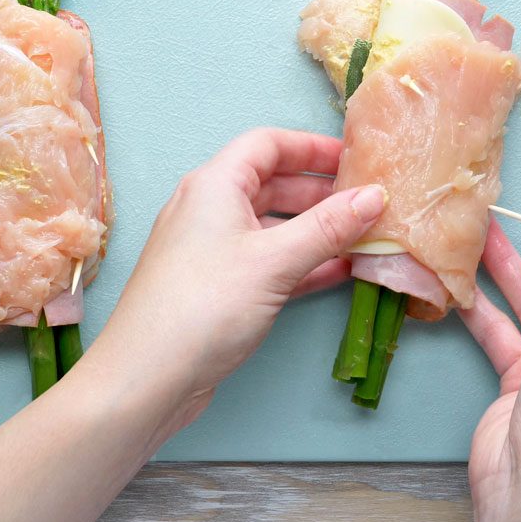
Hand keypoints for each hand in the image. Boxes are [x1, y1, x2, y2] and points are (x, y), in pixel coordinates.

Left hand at [88, 127, 384, 430]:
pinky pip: (268, 262)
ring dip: (316, 230)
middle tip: (368, 201)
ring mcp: (211, 250)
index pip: (267, 144)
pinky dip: (302, 263)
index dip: (312, 147)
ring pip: (272, 226)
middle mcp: (208, 209)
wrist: (147, 377)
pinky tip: (340, 272)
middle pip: (272, 184)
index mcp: (214, 185)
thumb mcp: (274, 261)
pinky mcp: (218, 288)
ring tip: (363, 236)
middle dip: (320, 191)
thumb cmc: (203, 306)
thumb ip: (327, 227)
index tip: (354, 159)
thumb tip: (373, 196)